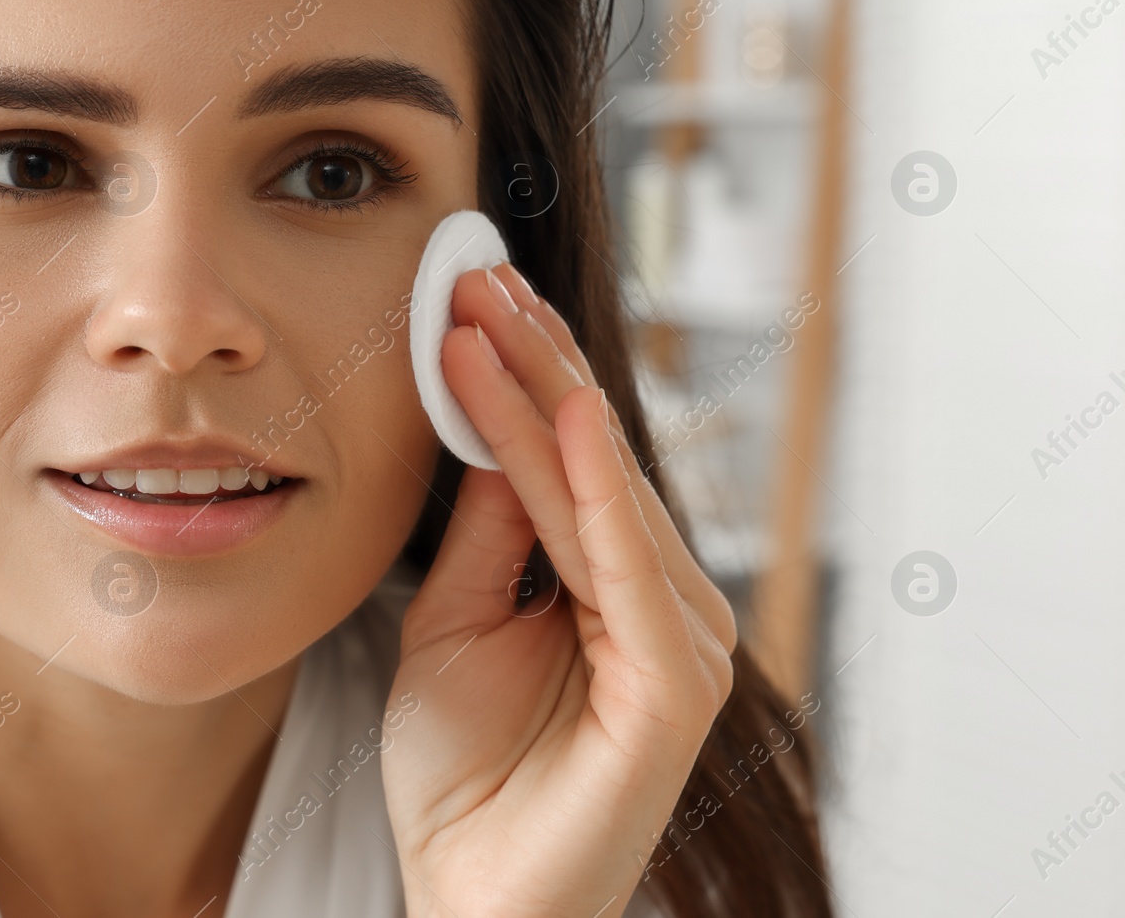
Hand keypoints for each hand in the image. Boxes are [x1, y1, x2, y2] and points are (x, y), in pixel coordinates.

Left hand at [381, 262, 736, 917]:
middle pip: (594, 458)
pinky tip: (567, 412)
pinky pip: (625, 565)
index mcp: (612, 586)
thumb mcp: (454, 621)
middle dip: (532, 361)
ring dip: (546, 397)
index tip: (471, 296)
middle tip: (475, 275)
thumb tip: (500, 429)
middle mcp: (659, 601)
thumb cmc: (464, 773)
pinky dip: (596, 484)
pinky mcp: (673, 683)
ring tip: (485, 316)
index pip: (569, 458)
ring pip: (603, 492)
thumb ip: (492, 532)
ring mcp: (676, 641)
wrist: (470, 896)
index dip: (522, 375)